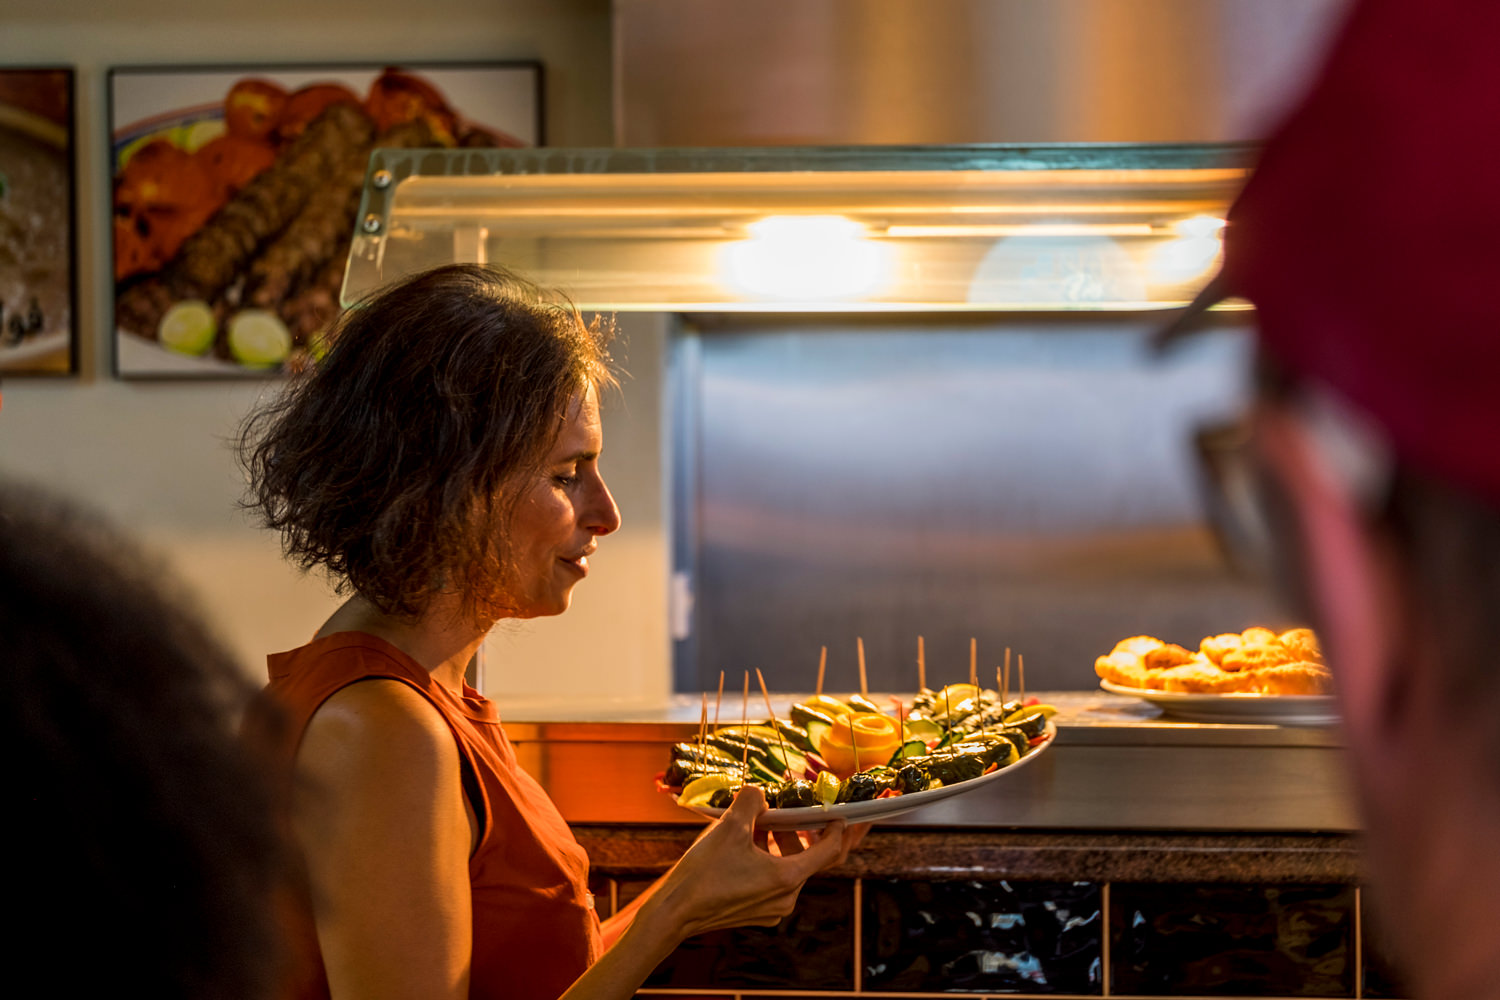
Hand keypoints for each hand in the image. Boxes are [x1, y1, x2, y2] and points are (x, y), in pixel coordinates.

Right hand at [644, 786, 864, 940]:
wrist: (673, 913)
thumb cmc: (702, 872)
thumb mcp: (729, 826)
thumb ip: (752, 801)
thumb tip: (760, 792)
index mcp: (787, 878)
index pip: (829, 851)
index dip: (839, 829)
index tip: (843, 812)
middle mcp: (786, 898)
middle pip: (812, 860)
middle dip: (812, 833)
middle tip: (815, 813)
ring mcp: (771, 908)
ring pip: (791, 869)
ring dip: (785, 843)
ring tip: (767, 821)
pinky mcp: (756, 911)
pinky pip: (774, 880)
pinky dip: (771, 858)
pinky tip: (752, 840)